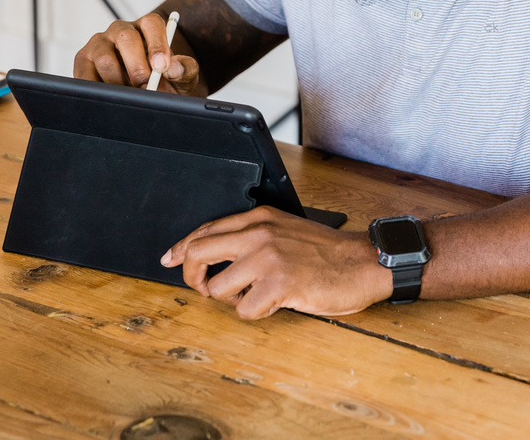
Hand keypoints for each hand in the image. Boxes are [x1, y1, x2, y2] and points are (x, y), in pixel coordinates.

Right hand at [73, 13, 200, 94]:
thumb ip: (184, 70)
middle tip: (145, 87)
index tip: (162, 67)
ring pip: (104, 58)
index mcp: (147, 27)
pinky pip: (85, 74)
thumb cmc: (165, 82)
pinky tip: (110, 97)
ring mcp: (100, 43)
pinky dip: (98, 89)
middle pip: (125, 39)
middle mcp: (121, 31)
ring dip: (118, 81)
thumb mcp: (182, 77)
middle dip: (136, 66)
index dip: (157, 44)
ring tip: (129, 95)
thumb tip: (173, 68)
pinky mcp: (83, 60)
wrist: (145, 96)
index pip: (152, 24)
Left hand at [160, 205, 392, 318]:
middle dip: (192, 276)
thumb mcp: (284, 230)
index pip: (206, 229)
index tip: (169, 259)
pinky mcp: (277, 284)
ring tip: (254, 295)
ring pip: (217, 288)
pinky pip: (243, 309)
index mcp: (259, 218)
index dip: (181, 248)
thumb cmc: (324, 252)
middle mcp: (258, 233)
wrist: (360, 263)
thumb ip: (252, 236)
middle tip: (202, 288)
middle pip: (198, 253)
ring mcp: (267, 258)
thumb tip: (213, 254)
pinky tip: (274, 303)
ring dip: (231, 299)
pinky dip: (255, 313)